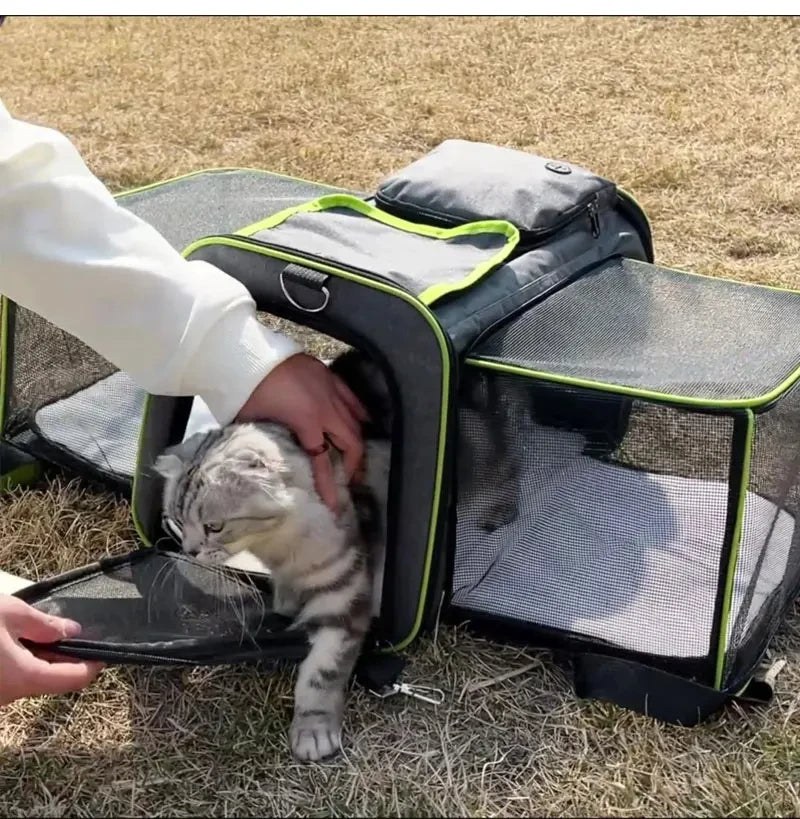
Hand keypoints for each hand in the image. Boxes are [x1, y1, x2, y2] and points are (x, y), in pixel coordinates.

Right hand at [0, 595, 103, 706]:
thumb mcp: (10, 613)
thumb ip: (45, 625)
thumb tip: (72, 631)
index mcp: (23, 678)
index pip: (72, 679)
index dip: (92, 664)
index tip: (103, 649)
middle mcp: (7, 697)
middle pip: (50, 679)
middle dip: (63, 656)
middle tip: (68, 630)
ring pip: (28, 679)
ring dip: (38, 658)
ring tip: (35, 630)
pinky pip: (9, 679)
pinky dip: (19, 661)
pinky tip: (13, 639)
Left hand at [236, 353, 366, 511]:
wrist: (247, 355)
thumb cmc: (246, 391)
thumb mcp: (254, 425)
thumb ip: (269, 444)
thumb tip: (270, 462)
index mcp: (307, 421)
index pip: (323, 461)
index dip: (329, 485)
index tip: (334, 505)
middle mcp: (326, 407)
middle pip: (350, 441)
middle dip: (353, 464)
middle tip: (350, 480)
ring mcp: (330, 389)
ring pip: (356, 420)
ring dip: (357, 440)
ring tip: (356, 455)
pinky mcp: (328, 375)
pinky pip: (352, 397)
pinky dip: (360, 412)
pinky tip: (363, 420)